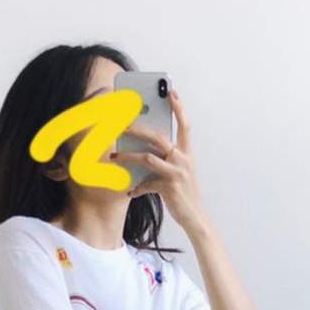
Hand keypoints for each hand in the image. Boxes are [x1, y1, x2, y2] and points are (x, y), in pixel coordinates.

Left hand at [117, 88, 206, 233]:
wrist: (195, 217)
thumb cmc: (184, 193)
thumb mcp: (179, 172)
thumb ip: (165, 160)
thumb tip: (142, 152)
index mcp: (186, 154)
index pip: (185, 126)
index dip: (179, 108)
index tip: (171, 92)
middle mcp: (183, 160)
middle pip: (158, 137)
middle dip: (137, 129)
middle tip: (121, 124)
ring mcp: (176, 173)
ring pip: (147, 158)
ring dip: (128, 157)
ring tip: (115, 157)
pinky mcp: (169, 188)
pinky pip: (146, 184)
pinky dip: (136, 187)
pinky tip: (130, 191)